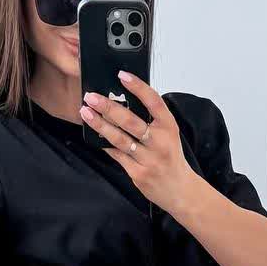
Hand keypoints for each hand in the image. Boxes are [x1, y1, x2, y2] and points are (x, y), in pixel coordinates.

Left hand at [79, 72, 197, 215]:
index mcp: (169, 127)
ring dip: (100, 124)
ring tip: (86, 113)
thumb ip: (151, 120)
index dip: (138, 86)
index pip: (154, 101)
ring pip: (120, 139)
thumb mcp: (168, 135)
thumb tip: (122, 101)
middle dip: (108, 107)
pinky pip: (117, 155)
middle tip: (91, 97)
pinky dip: (104, 144)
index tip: (122, 75)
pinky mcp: (138, 173)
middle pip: (131, 121)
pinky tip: (93, 135)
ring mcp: (149, 160)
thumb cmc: (170, 158)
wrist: (180, 190)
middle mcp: (160, 142)